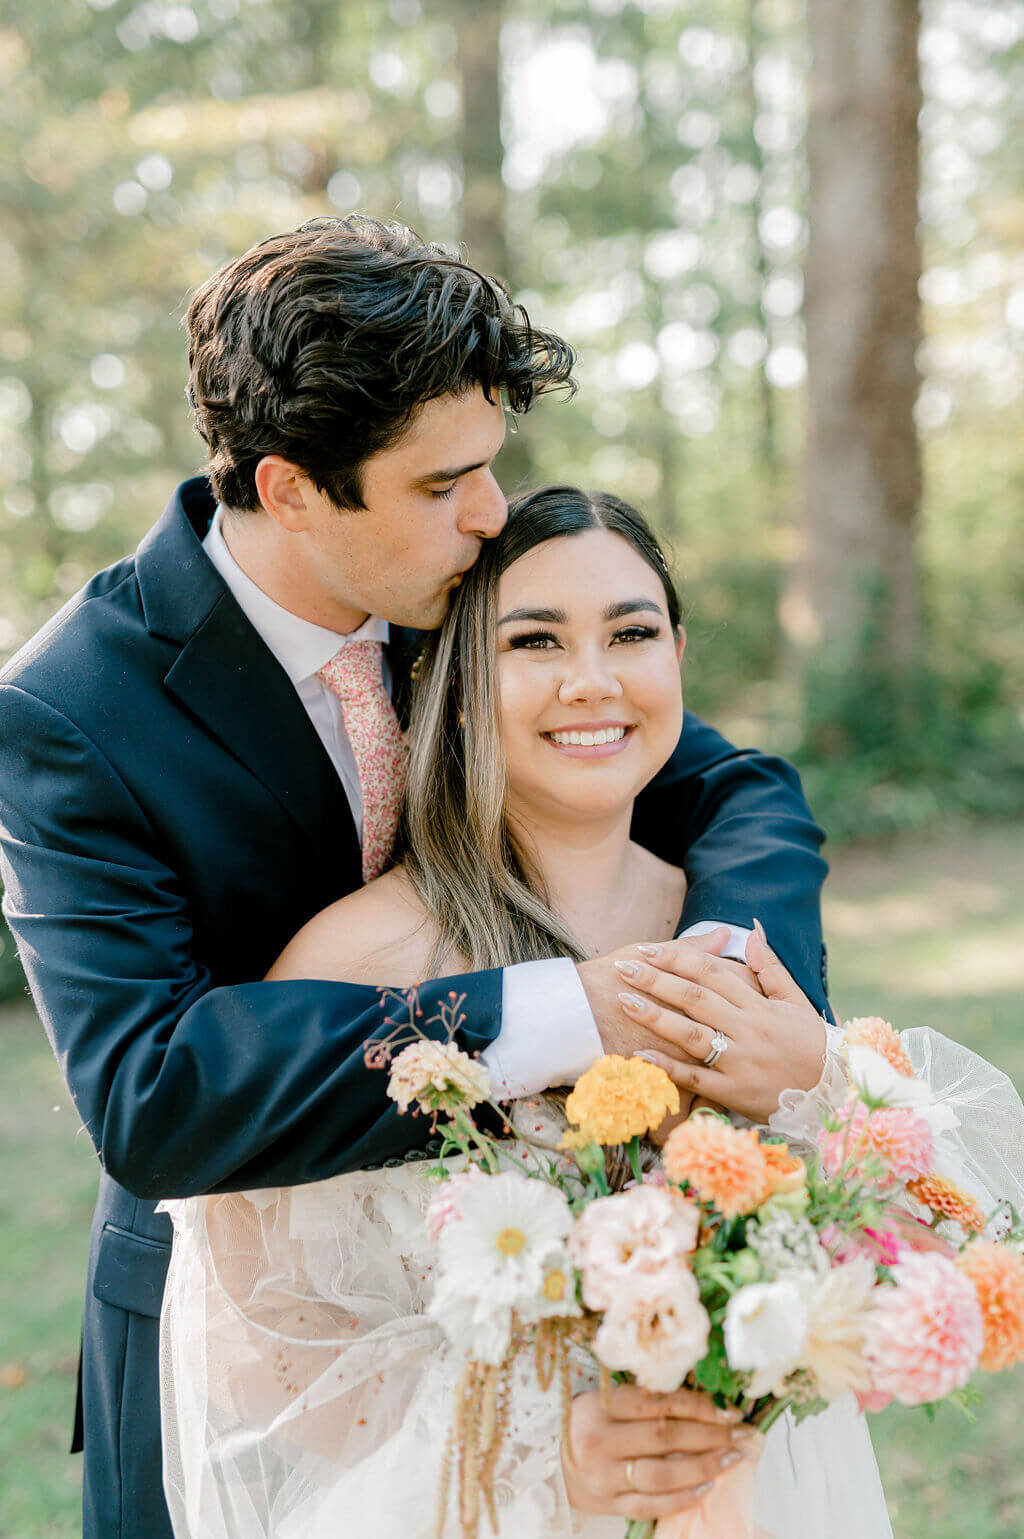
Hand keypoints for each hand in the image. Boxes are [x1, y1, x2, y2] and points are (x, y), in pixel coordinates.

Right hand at [562, 1384, 755, 1520]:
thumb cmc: (585, 1424)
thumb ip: (645, 1402)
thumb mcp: (605, 1401)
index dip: (697, 1406)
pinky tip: (707, 1487)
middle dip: (709, 1436)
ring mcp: (604, 1477)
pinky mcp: (609, 1504)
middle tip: (740, 1434)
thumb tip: (703, 1403)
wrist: (546, 1461)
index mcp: (601, 1406)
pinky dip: (682, 1497)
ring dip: (703, 1466)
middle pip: (664, 1437)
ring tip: (731, 1459)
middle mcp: (600, 1441)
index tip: (728, 1410)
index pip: (657, 1403)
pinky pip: (651, 1504)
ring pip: (661, 1474)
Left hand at [608, 925, 826, 1123]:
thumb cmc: (811, 1046)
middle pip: (695, 998)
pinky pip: (696, 1079)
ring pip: (692, 1035)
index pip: (712, 973)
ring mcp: (740, 1062)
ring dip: (655, 1017)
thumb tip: (753, 931)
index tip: (648, 949)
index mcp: (759, 1006)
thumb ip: (771, 968)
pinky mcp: (734, 1092)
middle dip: (657, 980)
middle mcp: (747, 1030)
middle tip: (624, 967)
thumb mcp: (796, 1002)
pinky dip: (668, 1067)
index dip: (678, 958)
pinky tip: (641, 1055)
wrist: (834, 1095)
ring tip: (624, 1001)